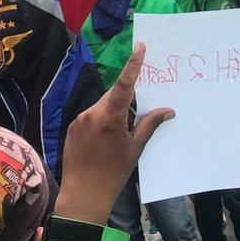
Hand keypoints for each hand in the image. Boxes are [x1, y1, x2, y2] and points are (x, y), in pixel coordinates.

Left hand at [53, 44, 174, 224]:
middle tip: (133, 119)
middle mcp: (92, 114)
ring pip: (101, 106)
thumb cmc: (114, 172)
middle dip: (124, 101)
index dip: (133, 65)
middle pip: (113, 96)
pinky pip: (90, 116)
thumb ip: (149, 124)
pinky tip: (104, 141)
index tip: (140, 47)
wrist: (84, 193)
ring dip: (112, 112)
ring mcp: (79, 120)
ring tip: (117, 137)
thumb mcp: (135, 148)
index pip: (124, 85)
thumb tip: (167, 110)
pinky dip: (101, 120)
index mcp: (110, 118)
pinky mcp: (71, 127)